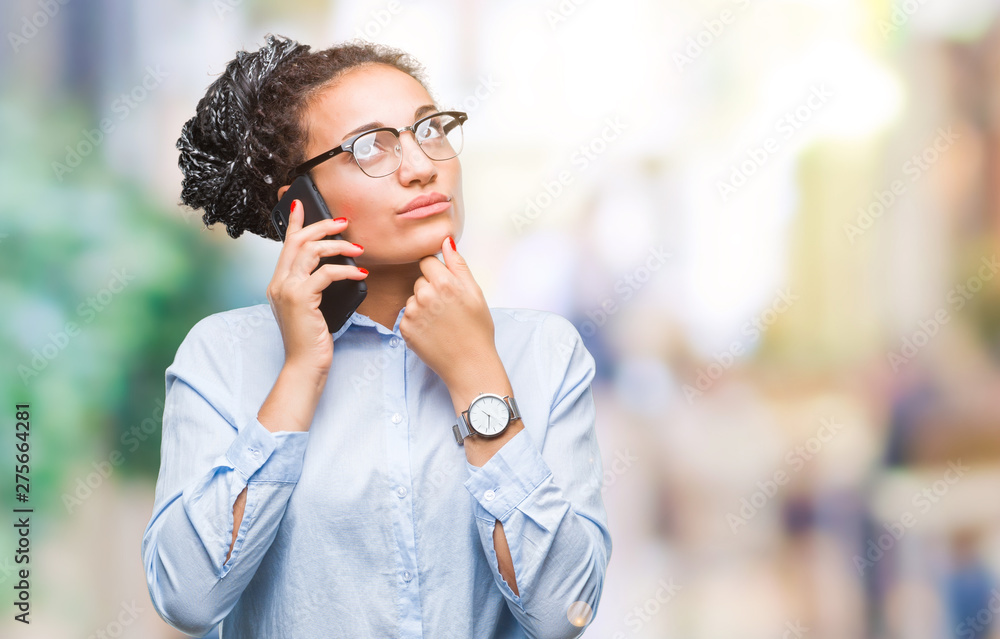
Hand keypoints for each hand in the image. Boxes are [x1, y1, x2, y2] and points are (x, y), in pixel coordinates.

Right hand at [266, 199, 367, 374]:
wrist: (304, 366)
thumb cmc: (311, 340)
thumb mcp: (311, 308)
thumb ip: (314, 287)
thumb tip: (334, 268)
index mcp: (279, 283)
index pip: (286, 244)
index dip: (295, 222)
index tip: (301, 204)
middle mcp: (278, 282)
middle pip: (298, 240)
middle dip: (322, 226)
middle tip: (343, 222)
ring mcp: (287, 289)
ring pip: (311, 251)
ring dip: (338, 245)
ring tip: (358, 249)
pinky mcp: (300, 298)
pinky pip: (326, 273)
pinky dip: (346, 270)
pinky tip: (360, 275)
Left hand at [400, 237, 498, 388]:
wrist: (470, 365)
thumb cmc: (477, 330)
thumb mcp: (475, 293)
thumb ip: (458, 265)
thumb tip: (446, 241)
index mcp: (444, 283)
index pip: (427, 262)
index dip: (437, 273)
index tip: (446, 286)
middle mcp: (425, 296)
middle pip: (420, 281)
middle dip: (430, 289)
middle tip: (448, 309)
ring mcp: (413, 313)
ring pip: (413, 299)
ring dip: (423, 306)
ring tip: (441, 322)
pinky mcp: (405, 329)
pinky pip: (407, 316)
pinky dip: (417, 322)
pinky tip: (432, 332)